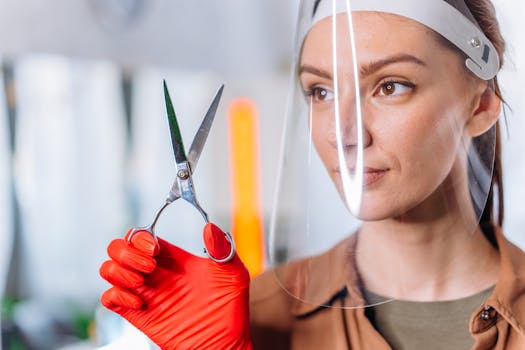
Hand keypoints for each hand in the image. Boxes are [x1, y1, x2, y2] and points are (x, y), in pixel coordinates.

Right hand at [99, 223, 252, 349]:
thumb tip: (210, 226)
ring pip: (108, 269)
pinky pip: (108, 298)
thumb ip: (223, 248)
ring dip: (118, 271)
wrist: (223, 342)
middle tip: (149, 267)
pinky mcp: (137, 314)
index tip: (154, 247)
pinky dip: (116, 295)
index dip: (141, 237)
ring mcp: (144, 293)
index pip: (142, 235)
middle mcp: (154, 272)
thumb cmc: (230, 308)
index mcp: (172, 258)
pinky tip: (138, 302)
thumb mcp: (233, 273)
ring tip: (141, 282)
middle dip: (126, 252)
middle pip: (118, 247)